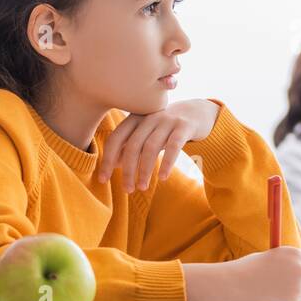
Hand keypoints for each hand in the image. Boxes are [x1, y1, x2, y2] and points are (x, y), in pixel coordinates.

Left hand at [98, 99, 220, 191]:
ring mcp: (167, 120)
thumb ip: (130, 144)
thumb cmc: (165, 127)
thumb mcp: (146, 133)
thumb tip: (113, 163)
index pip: (115, 139)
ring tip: (142, 187)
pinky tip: (162, 178)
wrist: (197, 111)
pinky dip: (166, 163)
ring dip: (144, 170)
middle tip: (127, 190)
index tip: (103, 179)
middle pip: (132, 146)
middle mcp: (148, 117)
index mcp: (135, 118)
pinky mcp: (184, 126)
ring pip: (150, 148)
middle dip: (127, 170)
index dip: (107, 160)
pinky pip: (173, 146)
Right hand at [182, 247, 300, 300]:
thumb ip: (286, 264)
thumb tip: (293, 273)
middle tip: (274, 286)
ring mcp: (297, 288)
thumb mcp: (269, 259)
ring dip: (288, 297)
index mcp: (294, 254)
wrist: (230, 285)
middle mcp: (300, 270)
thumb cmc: (243, 271)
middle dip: (296, 286)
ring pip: (300, 296)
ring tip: (266, 292)